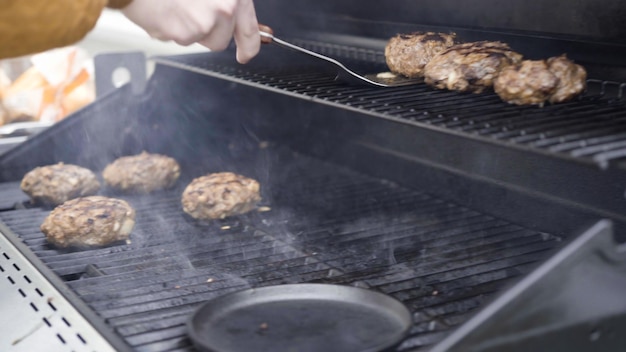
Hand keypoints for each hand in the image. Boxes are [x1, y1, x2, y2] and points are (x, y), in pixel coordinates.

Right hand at [121, 0, 259, 62]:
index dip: (250, 45)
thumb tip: (241, 22)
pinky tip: (164, 10)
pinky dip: (170, 29)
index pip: (250, 29)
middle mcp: (224, 8)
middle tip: (192, 15)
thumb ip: (226, 2)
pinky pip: (181, 39)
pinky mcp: (185, 33)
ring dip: (189, 30)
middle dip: (208, 33)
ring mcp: (205, 22)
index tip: (246, 54)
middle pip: (222, 40)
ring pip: (201, 40)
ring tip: (176, 7)